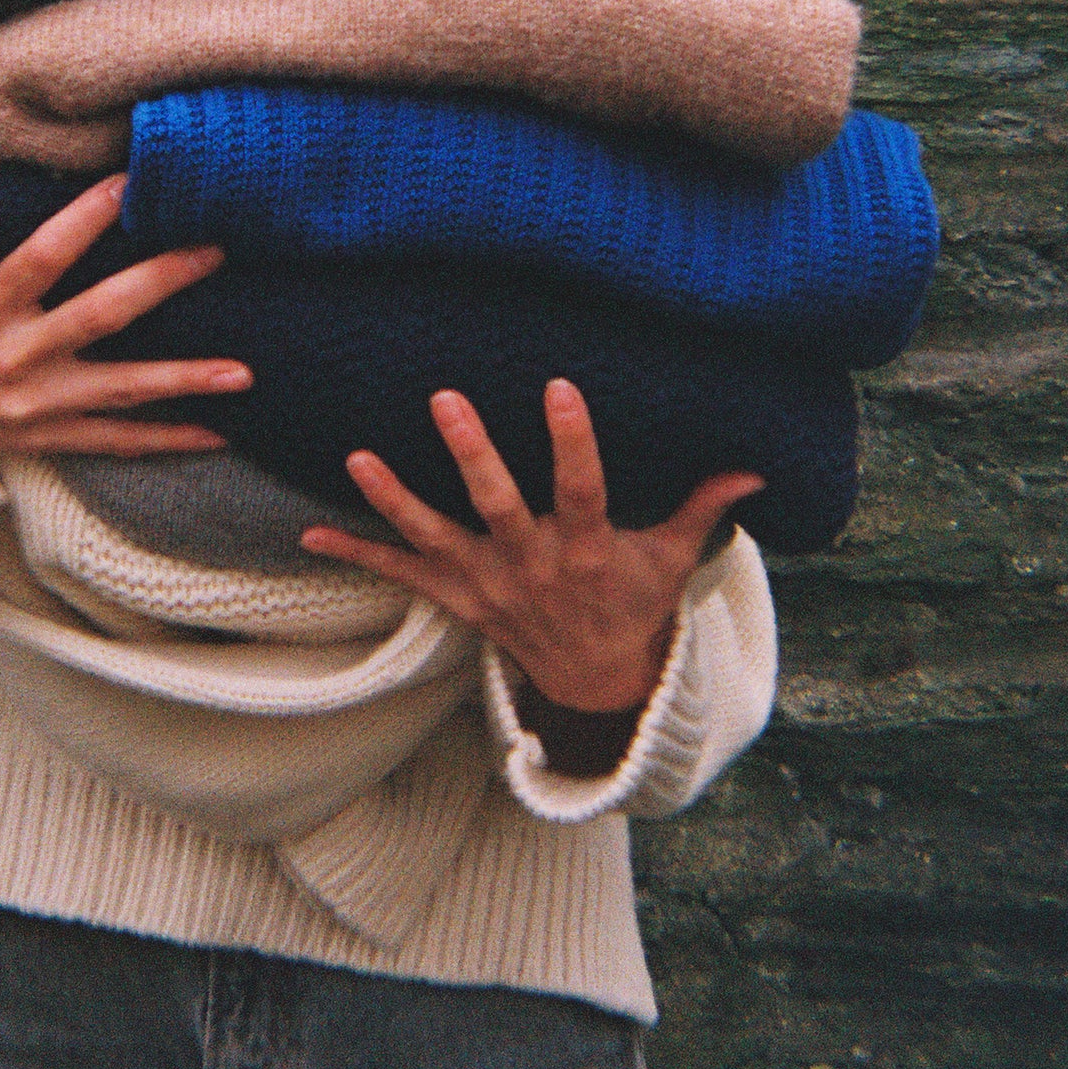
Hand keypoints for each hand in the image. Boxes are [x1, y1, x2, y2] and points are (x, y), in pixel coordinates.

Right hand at [0, 172, 249, 476]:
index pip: (41, 256)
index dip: (85, 220)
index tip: (132, 183)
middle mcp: (17, 354)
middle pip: (100, 315)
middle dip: (161, 282)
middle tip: (217, 251)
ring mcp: (38, 400)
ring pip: (122, 388)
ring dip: (184, 379)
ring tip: (243, 371)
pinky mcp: (49, 435)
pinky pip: (116, 442)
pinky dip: (168, 440)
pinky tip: (219, 432)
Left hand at [303, 378, 761, 715]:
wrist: (598, 681)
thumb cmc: (636, 601)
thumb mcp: (674, 557)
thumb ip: (704, 504)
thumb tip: (757, 466)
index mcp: (586, 548)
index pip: (582, 487)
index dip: (572, 441)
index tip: (559, 387)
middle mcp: (532, 565)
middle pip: (497, 505)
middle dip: (470, 455)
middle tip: (444, 400)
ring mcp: (489, 584)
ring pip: (436, 537)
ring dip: (394, 498)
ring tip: (356, 458)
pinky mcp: (458, 599)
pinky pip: (402, 574)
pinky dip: (358, 552)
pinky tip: (310, 531)